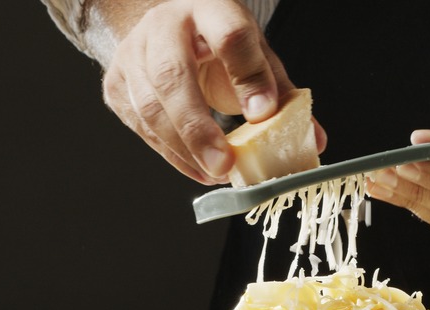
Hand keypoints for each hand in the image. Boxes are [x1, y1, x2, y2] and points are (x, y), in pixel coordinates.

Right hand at [100, 0, 324, 183]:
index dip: (248, 77)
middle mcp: (163, 26)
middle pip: (172, 75)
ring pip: (150, 107)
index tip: (263, 114)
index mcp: (209, 8)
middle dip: (199, 127)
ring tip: (218, 173)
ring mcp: (133, 55)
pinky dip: (173, 155)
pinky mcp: (116, 84)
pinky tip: (199, 169)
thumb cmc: (219, 45)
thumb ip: (281, 94)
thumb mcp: (256, 56)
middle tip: (226, 165)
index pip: (229, 35)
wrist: (170, 31)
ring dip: (185, 149)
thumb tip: (313, 140)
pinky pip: (142, 128)